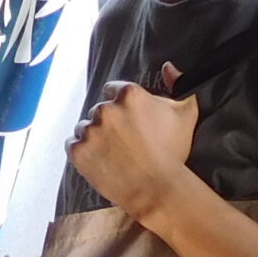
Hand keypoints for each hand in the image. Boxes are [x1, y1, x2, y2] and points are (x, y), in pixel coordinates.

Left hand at [67, 74, 197, 223]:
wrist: (156, 189)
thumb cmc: (173, 151)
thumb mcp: (186, 112)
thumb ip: (179, 84)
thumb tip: (168, 67)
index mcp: (129, 94)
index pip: (113, 90)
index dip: (120, 105)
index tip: (128, 120)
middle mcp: (105, 109)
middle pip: (99, 110)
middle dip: (108, 122)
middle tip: (122, 140)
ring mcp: (89, 131)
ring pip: (84, 127)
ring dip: (93, 136)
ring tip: (110, 152)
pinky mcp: (78, 152)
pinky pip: (71, 144)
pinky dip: (81, 150)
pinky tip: (97, 158)